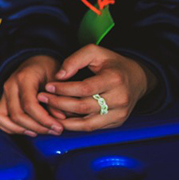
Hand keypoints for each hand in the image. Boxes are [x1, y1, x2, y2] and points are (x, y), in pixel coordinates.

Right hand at [0, 54, 62, 136]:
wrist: (36, 61)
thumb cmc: (47, 68)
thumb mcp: (57, 78)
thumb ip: (57, 97)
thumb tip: (59, 117)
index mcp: (23, 78)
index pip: (29, 104)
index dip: (44, 120)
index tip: (58, 127)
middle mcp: (10, 86)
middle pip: (17, 114)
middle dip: (37, 127)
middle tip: (55, 131)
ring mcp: (3, 93)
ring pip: (3, 118)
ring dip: (22, 130)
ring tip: (41, 132)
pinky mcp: (2, 101)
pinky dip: (11, 128)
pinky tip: (28, 130)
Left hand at [36, 45, 152, 131]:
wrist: (137, 78)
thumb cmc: (112, 63)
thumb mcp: (95, 52)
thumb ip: (75, 60)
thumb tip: (59, 76)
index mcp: (115, 79)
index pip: (84, 88)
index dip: (63, 89)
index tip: (47, 86)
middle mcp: (120, 99)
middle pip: (84, 107)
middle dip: (59, 103)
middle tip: (42, 98)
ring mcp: (120, 113)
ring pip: (88, 123)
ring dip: (64, 120)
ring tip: (47, 113)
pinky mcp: (117, 122)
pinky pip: (93, 127)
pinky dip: (75, 125)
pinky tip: (62, 119)